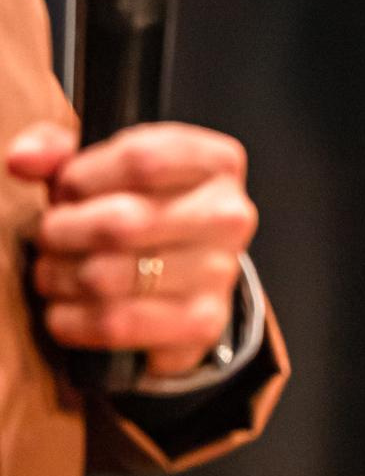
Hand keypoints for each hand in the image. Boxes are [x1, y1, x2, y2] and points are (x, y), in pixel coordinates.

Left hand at [8, 122, 256, 379]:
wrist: (182, 274)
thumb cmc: (137, 208)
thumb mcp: (104, 167)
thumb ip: (59, 152)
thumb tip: (23, 159)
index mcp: (217, 163)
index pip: (140, 160)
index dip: (81, 178)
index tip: (65, 190)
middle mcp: (230, 215)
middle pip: (119, 223)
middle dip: (61, 232)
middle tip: (49, 236)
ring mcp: (221, 271)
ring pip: (107, 277)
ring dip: (58, 276)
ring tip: (53, 270)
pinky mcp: (202, 322)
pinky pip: (115, 324)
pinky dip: (71, 319)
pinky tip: (65, 307)